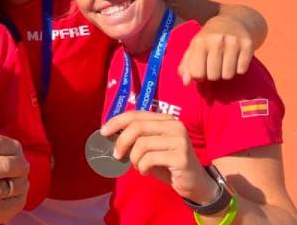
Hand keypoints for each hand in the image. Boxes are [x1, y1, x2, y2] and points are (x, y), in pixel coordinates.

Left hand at [101, 111, 217, 203]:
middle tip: (116, 155)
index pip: (136, 114)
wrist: (193, 183)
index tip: (103, 132)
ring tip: (138, 166)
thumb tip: (110, 133)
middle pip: (137, 126)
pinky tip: (146, 172)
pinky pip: (150, 159)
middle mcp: (174, 125)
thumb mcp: (149, 147)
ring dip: (134, 159)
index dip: (117, 121)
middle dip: (121, 141)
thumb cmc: (167, 164)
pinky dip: (143, 167)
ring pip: (142, 144)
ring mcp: (179, 139)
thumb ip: (135, 137)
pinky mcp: (181, 156)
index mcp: (165, 119)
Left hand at [178, 15, 253, 84]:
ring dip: (225, 73)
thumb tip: (185, 82)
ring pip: (228, 75)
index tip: (201, 70)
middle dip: (212, 75)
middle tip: (214, 65)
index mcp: (200, 42)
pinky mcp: (248, 45)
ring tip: (224, 62)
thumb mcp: (194, 47)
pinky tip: (235, 59)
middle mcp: (216, 41)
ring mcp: (233, 42)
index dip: (198, 76)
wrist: (233, 20)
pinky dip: (238, 68)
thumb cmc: (209, 37)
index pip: (197, 72)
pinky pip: (241, 70)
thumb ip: (186, 64)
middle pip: (213, 76)